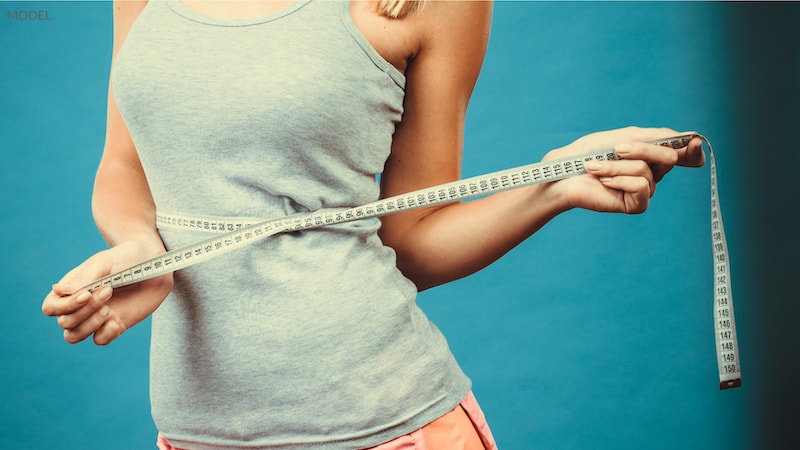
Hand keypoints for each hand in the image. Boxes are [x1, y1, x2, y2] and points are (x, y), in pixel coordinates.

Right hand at [41, 238, 172, 344]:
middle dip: (85, 310)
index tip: (87, 293)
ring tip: (109, 309)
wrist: (154, 265)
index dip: (65, 306)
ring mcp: (96, 316)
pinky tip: (117, 320)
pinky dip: (106, 333)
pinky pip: (100, 340)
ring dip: (91, 324)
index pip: (51, 307)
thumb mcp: (104, 262)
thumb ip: (83, 279)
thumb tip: (58, 291)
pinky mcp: (114, 325)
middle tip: (108, 291)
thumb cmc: (126, 258)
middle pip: (64, 323)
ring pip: (74, 336)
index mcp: (72, 288)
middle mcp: (80, 305)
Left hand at [543, 127, 704, 213]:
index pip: (682, 153)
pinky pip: (641, 187)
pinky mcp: (635, 205)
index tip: (693, 141)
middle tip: (616, 148)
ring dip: (617, 165)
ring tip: (595, 167)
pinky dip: (619, 180)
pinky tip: (603, 182)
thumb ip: (654, 137)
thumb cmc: (586, 154)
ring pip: (647, 170)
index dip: (692, 148)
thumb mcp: (621, 137)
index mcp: (649, 156)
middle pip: (669, 156)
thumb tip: (690, 138)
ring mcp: (644, 191)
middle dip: (641, 149)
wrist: (562, 175)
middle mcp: (652, 173)